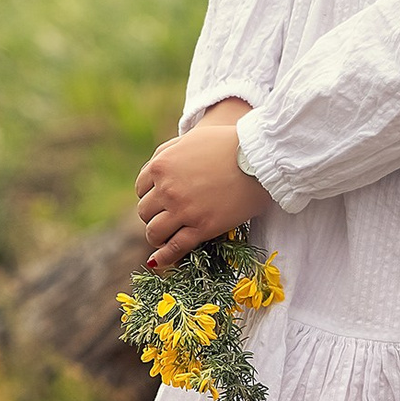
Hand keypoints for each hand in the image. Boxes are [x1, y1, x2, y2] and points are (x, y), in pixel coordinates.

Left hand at [135, 100, 273, 270]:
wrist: (258, 158)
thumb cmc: (227, 144)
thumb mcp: (190, 139)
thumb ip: (167, 153)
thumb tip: (153, 171)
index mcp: (161, 165)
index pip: (141, 188)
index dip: (150, 195)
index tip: (159, 201)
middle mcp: (167, 189)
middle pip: (145, 211)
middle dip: (153, 215)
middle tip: (166, 218)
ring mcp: (183, 210)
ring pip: (154, 232)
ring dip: (157, 236)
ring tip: (165, 237)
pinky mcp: (202, 228)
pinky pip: (175, 247)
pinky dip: (164, 257)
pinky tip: (158, 261)